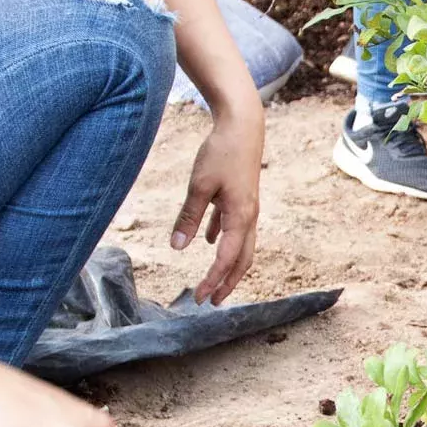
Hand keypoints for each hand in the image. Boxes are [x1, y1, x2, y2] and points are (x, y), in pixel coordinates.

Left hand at [173, 95, 264, 304]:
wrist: (243, 126)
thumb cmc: (221, 152)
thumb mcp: (199, 185)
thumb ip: (189, 217)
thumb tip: (177, 247)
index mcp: (240, 217)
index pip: (226, 259)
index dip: (212, 280)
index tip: (198, 297)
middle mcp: (248, 217)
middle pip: (242, 259)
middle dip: (228, 282)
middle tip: (211, 301)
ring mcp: (247, 207)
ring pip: (241, 245)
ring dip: (228, 265)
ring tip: (214, 280)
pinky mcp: (242, 197)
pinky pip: (234, 226)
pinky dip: (222, 239)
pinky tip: (206, 241)